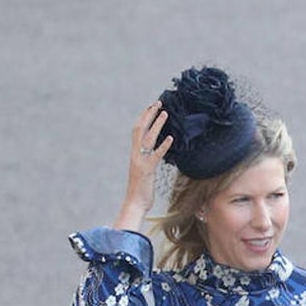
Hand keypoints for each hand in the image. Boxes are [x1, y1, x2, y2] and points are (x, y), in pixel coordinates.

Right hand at [114, 102, 172, 230]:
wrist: (135, 202)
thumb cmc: (141, 189)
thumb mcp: (145, 171)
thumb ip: (148, 160)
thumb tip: (155, 153)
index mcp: (135, 154)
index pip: (138, 131)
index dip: (144, 118)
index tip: (151, 107)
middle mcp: (136, 154)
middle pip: (140, 129)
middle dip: (149, 115)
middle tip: (158, 103)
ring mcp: (140, 161)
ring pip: (147, 138)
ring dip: (156, 124)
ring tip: (165, 113)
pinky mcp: (147, 170)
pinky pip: (155, 155)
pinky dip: (162, 146)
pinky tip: (170, 138)